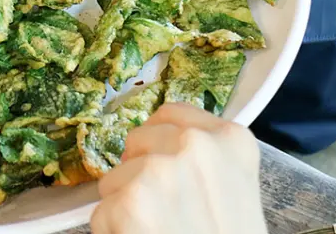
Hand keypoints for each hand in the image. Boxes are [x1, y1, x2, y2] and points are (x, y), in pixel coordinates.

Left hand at [90, 103, 266, 233]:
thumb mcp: (233, 189)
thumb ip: (204, 160)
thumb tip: (161, 141)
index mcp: (230, 140)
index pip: (170, 114)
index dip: (159, 142)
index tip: (165, 165)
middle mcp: (194, 146)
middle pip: (138, 139)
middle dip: (139, 170)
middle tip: (164, 211)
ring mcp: (158, 171)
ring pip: (115, 176)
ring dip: (126, 204)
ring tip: (158, 231)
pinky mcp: (127, 202)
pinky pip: (102, 209)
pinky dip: (113, 230)